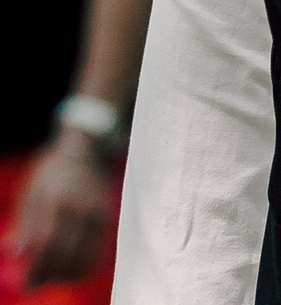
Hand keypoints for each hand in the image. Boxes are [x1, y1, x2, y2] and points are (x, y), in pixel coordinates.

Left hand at [7, 130, 109, 287]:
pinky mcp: (106, 217)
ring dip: (68, 272)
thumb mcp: (30, 194)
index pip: (45, 243)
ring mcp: (96, 213)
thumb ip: (26, 224)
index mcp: (56, 200)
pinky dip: (85, 264)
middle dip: (49, 273)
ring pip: (85, 254)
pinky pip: (98, 248)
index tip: (27, 282)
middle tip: (36, 283)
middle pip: (66, 252)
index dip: (36, 267)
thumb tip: (18, 254)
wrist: (83, 153)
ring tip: (53, 278)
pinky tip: (73, 270)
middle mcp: (79, 208)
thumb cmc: (50, 175)